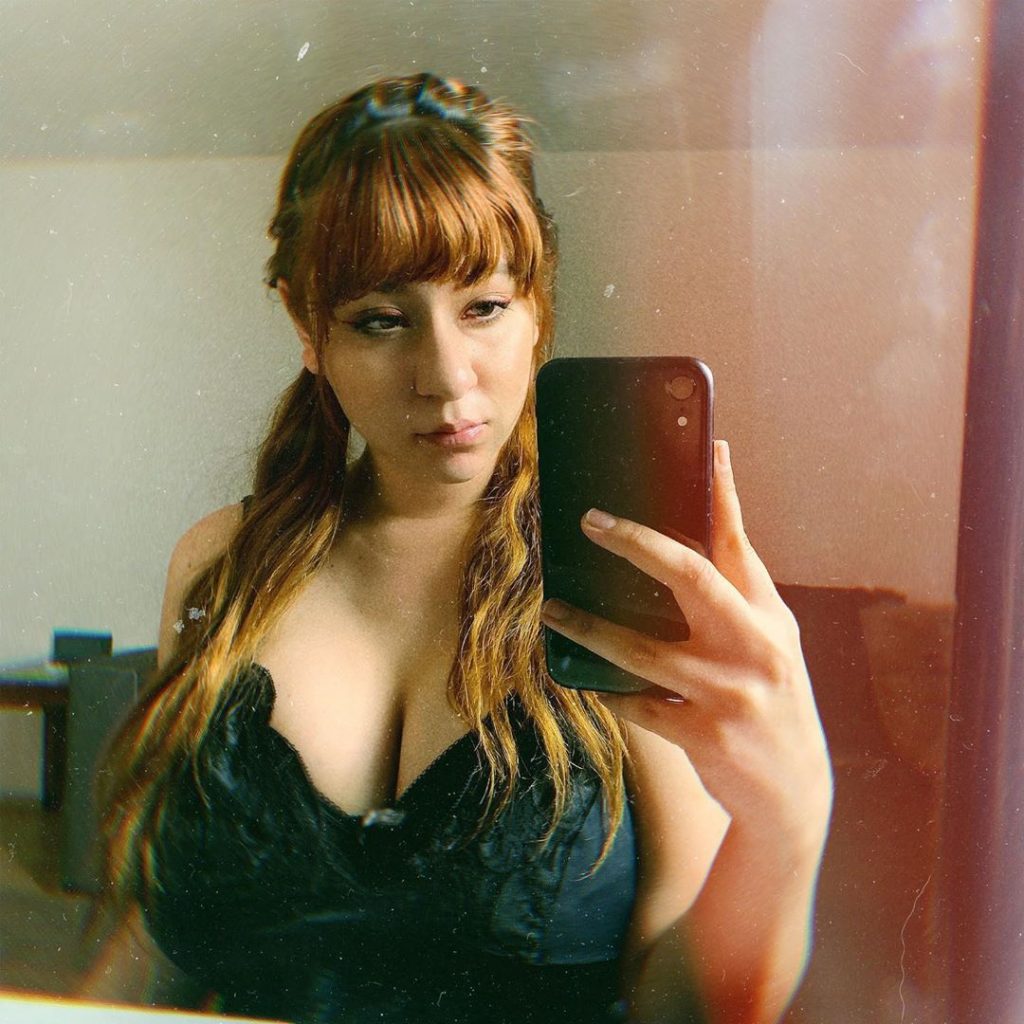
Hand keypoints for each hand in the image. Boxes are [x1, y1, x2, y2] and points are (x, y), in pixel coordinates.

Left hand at [541, 440, 831, 839]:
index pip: (741, 542)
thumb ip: (736, 596)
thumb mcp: (769, 643)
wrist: (793, 793)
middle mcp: (754, 645)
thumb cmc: (771, 699)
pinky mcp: (702, 734)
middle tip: (592, 520)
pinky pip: (635, 702)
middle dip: (635, 543)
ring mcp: (728, 692)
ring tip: (555, 610)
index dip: (725, 492)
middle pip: (689, 575)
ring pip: (642, 647)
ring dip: (589, 627)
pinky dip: (604, 687)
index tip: (708, 447)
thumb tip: (684, 545)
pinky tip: (579, 675)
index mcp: (769, 616)